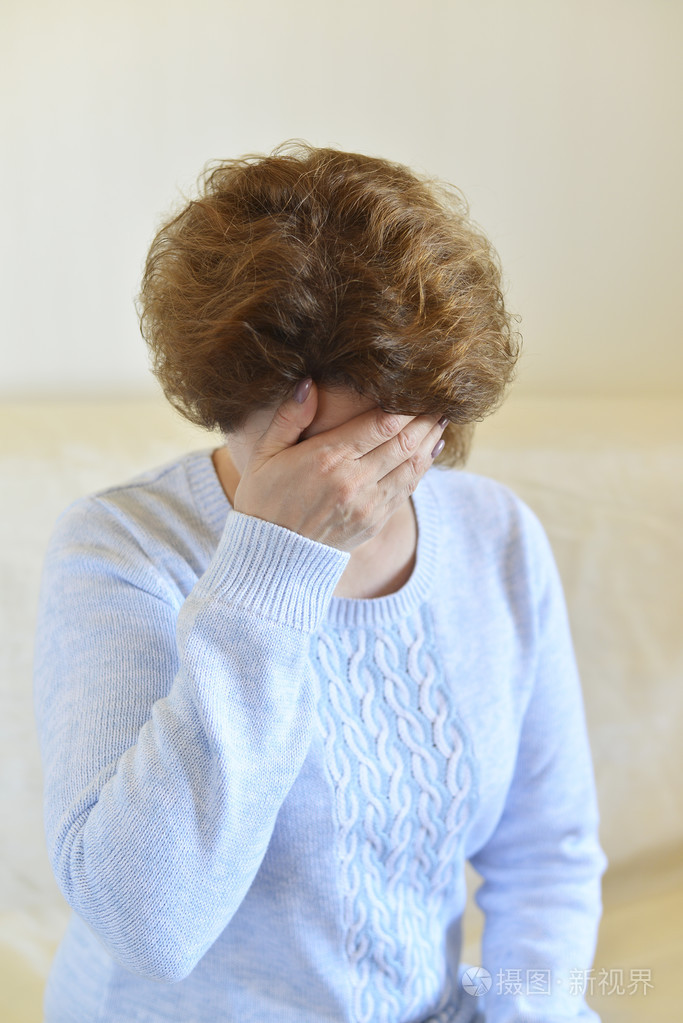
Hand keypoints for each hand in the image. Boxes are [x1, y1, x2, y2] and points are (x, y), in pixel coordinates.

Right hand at [232, 378, 447, 552]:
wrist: (271, 556)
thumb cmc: (263, 500)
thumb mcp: (264, 454)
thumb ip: (289, 418)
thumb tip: (309, 383)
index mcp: (327, 458)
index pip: (381, 424)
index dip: (406, 405)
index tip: (419, 388)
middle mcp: (354, 481)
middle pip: (404, 442)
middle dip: (425, 419)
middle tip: (440, 399)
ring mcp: (368, 504)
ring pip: (412, 467)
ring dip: (430, 441)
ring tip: (440, 420)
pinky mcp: (374, 522)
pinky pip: (406, 489)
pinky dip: (422, 467)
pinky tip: (429, 451)